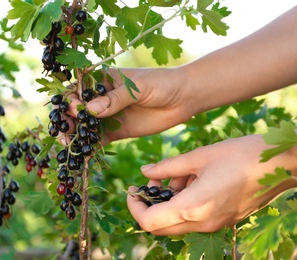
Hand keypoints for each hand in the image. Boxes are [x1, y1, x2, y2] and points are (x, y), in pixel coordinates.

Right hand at [66, 68, 192, 142]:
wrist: (184, 99)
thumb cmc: (161, 83)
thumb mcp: (138, 87)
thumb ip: (115, 98)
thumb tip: (90, 109)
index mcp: (103, 80)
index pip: (79, 89)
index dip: (71, 99)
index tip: (73, 109)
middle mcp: (102, 98)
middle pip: (77, 109)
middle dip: (68, 120)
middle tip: (65, 131)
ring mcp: (108, 116)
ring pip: (84, 126)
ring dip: (75, 135)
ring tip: (69, 145)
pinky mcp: (117, 131)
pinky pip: (99, 140)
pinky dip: (90, 147)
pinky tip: (84, 155)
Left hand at [127, 135, 296, 235]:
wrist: (280, 165)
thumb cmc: (240, 156)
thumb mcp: (198, 157)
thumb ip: (168, 167)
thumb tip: (145, 171)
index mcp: (193, 208)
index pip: (148, 221)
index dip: (134, 206)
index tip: (132, 189)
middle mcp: (203, 223)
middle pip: (161, 225)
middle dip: (150, 203)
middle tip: (154, 179)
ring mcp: (214, 225)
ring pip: (177, 221)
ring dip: (168, 201)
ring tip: (178, 173)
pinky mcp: (223, 220)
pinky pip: (194, 218)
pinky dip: (184, 202)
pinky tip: (193, 179)